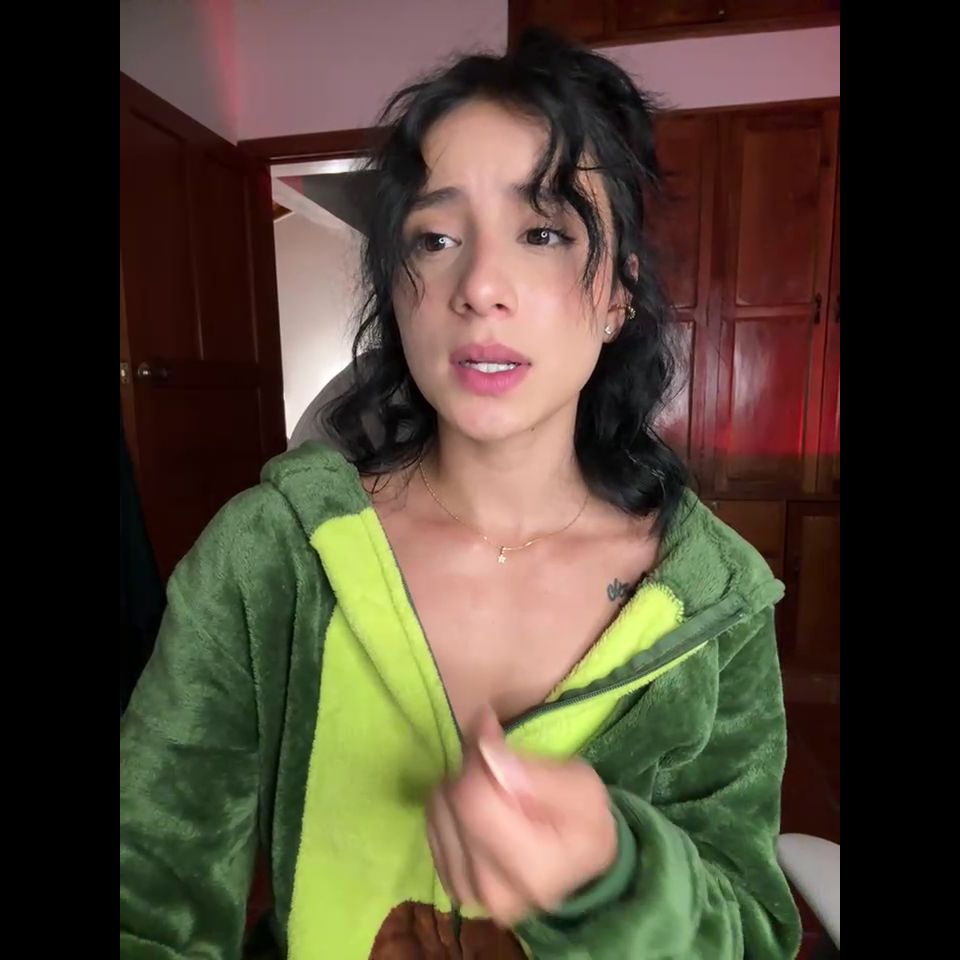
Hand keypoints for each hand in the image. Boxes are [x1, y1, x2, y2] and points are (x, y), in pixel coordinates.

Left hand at [426, 707, 617, 926]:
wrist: (582, 864)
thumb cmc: (586, 820)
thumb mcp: (580, 785)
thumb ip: (532, 770)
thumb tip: (485, 750)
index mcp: (530, 869)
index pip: (474, 801)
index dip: (476, 754)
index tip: (488, 725)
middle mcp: (492, 890)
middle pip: (452, 804)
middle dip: (470, 767)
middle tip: (494, 754)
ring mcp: (468, 892)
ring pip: (437, 812)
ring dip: (460, 786)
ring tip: (493, 786)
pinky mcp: (453, 885)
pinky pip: (431, 827)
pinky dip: (452, 808)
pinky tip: (480, 808)